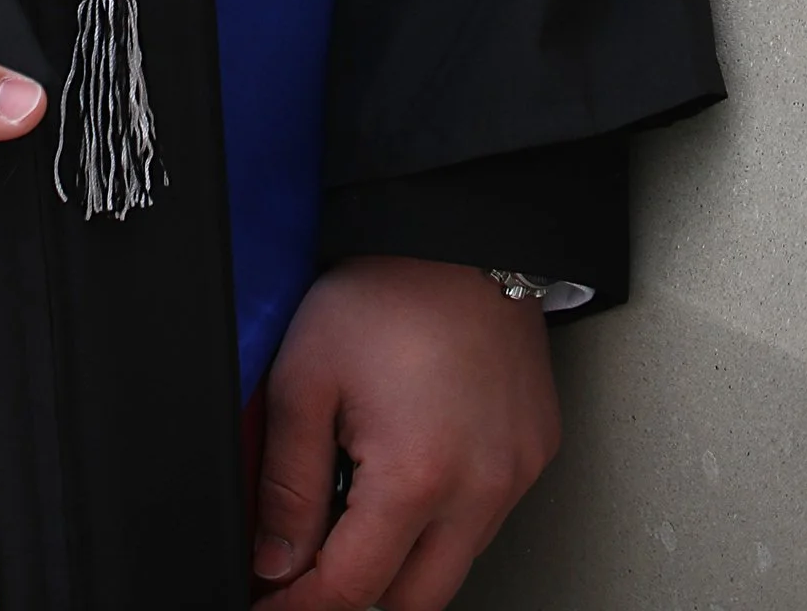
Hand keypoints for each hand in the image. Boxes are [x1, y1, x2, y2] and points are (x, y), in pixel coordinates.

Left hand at [252, 256, 560, 608]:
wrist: (460, 233)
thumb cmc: (385, 292)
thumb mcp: (304, 379)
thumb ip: (287, 484)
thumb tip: (275, 562)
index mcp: (416, 478)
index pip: (351, 590)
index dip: (299, 607)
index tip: (270, 603)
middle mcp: (480, 492)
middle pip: (412, 602)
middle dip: (355, 595)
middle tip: (309, 565)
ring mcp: (516, 478)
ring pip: (453, 567)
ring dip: (403, 558)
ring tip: (359, 502)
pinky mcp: (536, 456)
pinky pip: (487, 521)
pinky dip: (445, 519)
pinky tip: (413, 472)